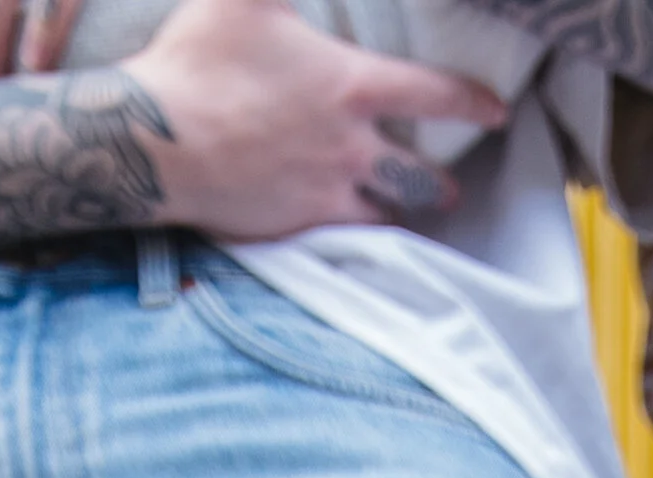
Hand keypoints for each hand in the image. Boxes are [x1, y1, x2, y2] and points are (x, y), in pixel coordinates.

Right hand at [129, 0, 504, 225]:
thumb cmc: (200, 60)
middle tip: (449, 187)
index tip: (498, 112)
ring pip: (386, 217)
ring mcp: (324, 196)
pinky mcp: (294, 230)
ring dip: (401, 216)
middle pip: (421, 178)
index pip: (434, 94)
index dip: (472, 102)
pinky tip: (358, 241)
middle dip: (440, 184)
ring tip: (405, 215)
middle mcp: (350, 150)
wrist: (154, 141)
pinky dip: (357, 241)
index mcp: (350, 87)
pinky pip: (342, 242)